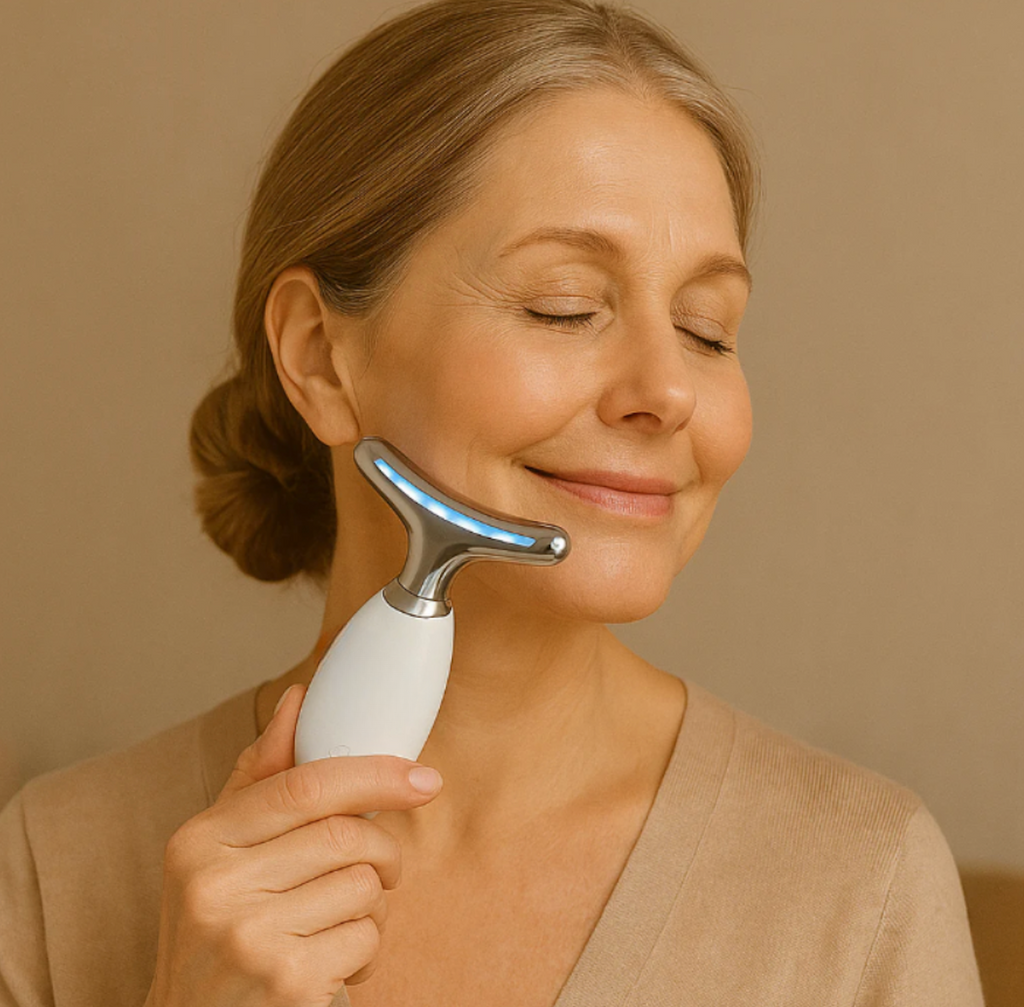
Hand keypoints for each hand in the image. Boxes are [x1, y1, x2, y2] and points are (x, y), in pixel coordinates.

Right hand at [144, 684, 442, 1006]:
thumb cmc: (217, 933)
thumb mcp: (220, 854)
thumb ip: (261, 777)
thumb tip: (297, 698)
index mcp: (200, 840)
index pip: (305, 785)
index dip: (374, 774)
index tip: (423, 777)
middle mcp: (217, 885)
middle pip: (347, 835)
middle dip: (383, 852)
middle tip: (381, 870)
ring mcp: (250, 937)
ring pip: (364, 887)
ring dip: (372, 907)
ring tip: (334, 925)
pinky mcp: (286, 981)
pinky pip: (366, 938)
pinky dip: (366, 950)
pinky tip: (330, 963)